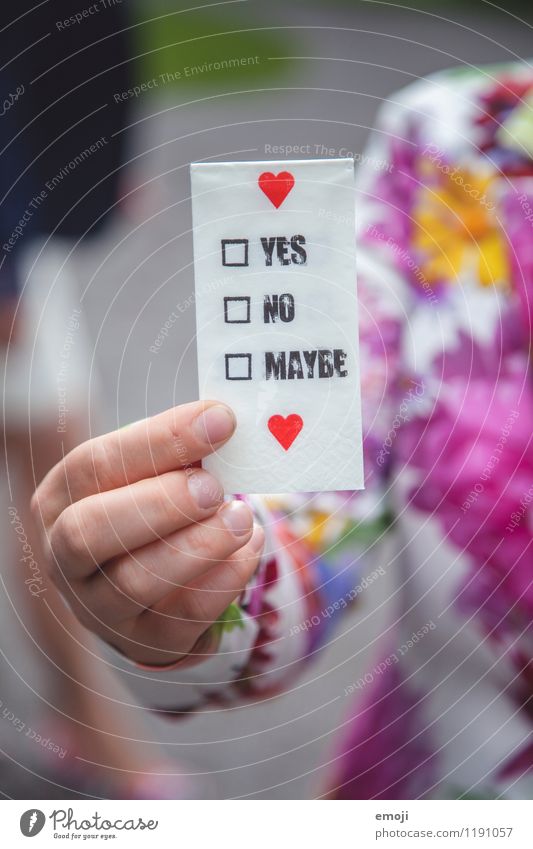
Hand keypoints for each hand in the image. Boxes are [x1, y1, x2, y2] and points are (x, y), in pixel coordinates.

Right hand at [31, 402, 263, 666]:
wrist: (155, 589)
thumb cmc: (151, 511)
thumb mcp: (150, 475)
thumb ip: (176, 450)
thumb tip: (218, 419)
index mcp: (60, 499)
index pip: (94, 465)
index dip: (159, 441)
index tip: (219, 420)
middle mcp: (65, 558)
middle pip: (89, 532)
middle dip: (160, 504)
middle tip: (214, 487)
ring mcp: (99, 607)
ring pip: (136, 581)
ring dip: (199, 544)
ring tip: (241, 518)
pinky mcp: (144, 641)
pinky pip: (184, 615)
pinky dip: (225, 578)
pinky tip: (248, 546)